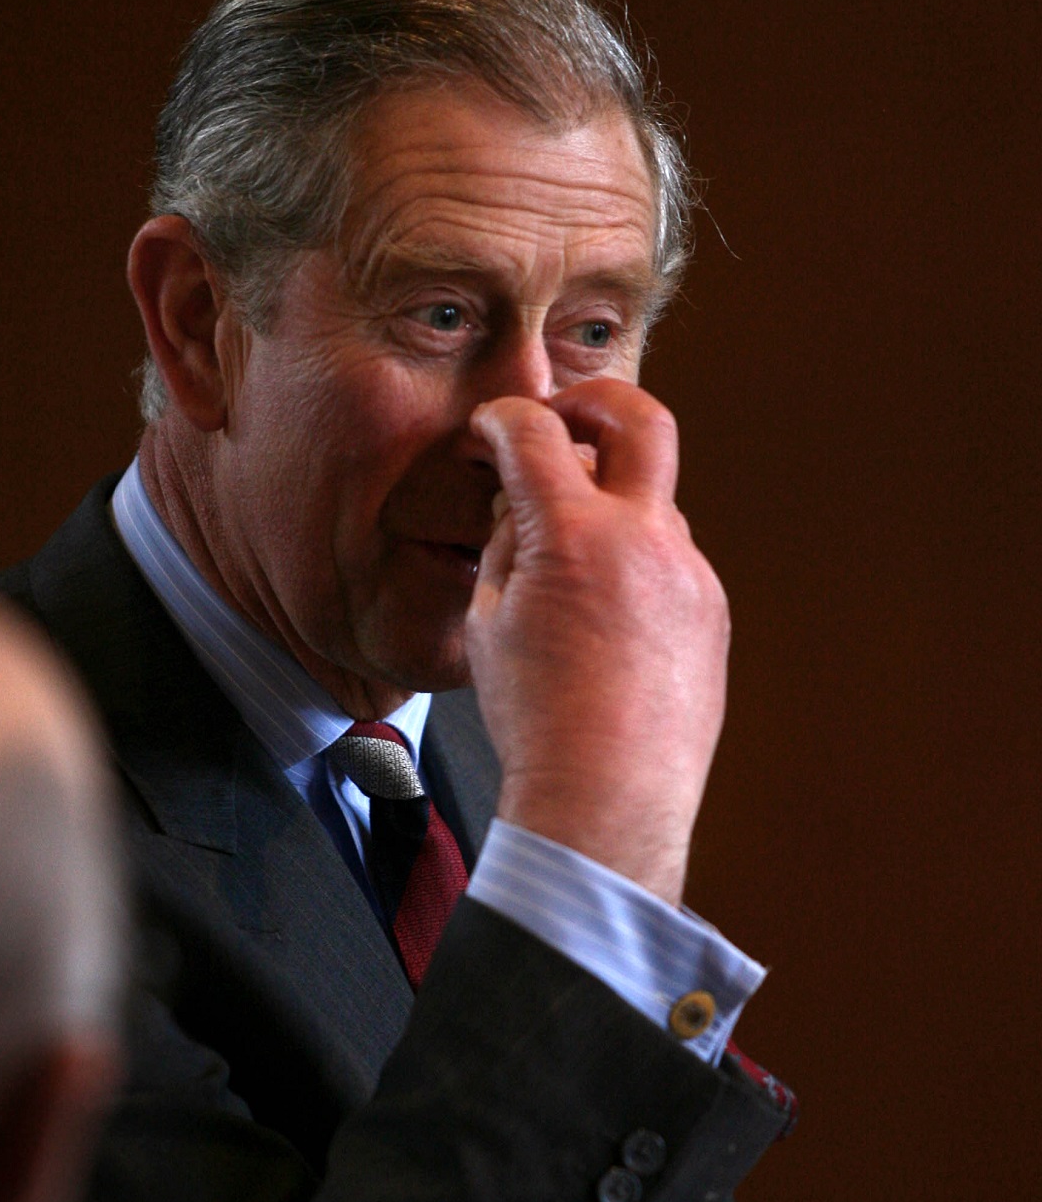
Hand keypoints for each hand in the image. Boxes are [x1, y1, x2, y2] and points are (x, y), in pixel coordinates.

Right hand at [466, 380, 728, 904]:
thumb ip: (507, 541)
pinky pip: (669, 563)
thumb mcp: (489, 619)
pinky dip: (633, 566)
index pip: (535, 433)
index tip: (489, 430)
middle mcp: (644, 538)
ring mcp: (689, 573)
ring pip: (652, 503)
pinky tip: (603, 622)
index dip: (501, 419)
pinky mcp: (711, 611)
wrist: (606, 800)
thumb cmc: (533, 718)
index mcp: (574, 534)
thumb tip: (525, 501)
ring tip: (566, 562)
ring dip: (610, 507)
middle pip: (639, 417)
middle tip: (562, 420)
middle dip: (594, 402)